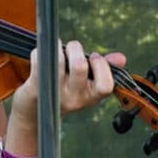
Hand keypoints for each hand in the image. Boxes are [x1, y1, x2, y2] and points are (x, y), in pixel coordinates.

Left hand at [11, 41, 126, 117]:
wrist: (36, 109)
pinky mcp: (35, 87)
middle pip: (79, 67)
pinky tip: (43, 54)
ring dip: (59, 48)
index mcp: (91, 97)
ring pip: (58, 61)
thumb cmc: (65, 89)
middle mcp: (74, 98)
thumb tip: (121, 58)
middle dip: (76, 48)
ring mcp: (55, 94)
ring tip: (58, 49)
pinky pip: (39, 60)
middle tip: (72, 48)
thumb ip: (104, 69)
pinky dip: (40, 51)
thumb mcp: (87, 83)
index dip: (101, 66)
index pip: (105, 86)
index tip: (94, 57)